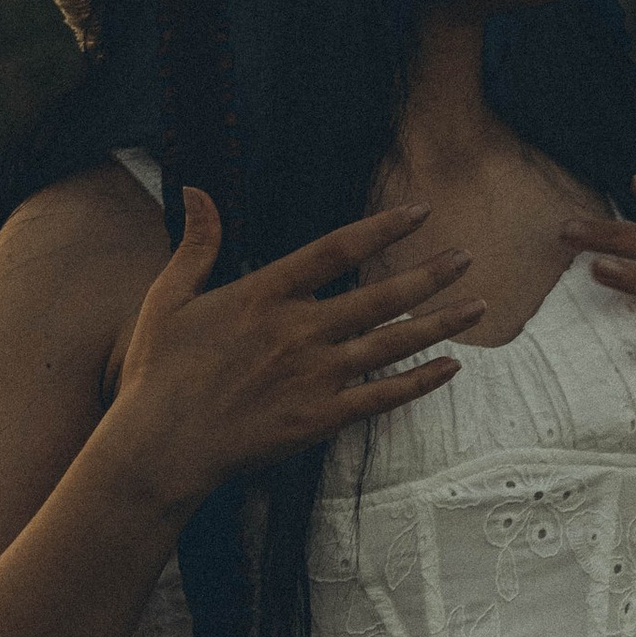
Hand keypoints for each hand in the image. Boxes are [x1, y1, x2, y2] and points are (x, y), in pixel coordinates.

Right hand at [105, 189, 480, 518]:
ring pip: (391, 343)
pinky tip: (451, 367)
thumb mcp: (168, 297)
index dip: (381, 228)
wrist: (160, 446)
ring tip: (478, 304)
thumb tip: (198, 190)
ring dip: (439, 322)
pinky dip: (419, 381)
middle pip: (378, 295)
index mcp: (263, 295)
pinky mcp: (319, 419)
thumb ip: (196, 244)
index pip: (335, 249)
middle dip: (428, 274)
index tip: (418, 212)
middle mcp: (298, 331)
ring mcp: (313, 377)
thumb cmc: (158, 371)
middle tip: (467, 256)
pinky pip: (381, 396)